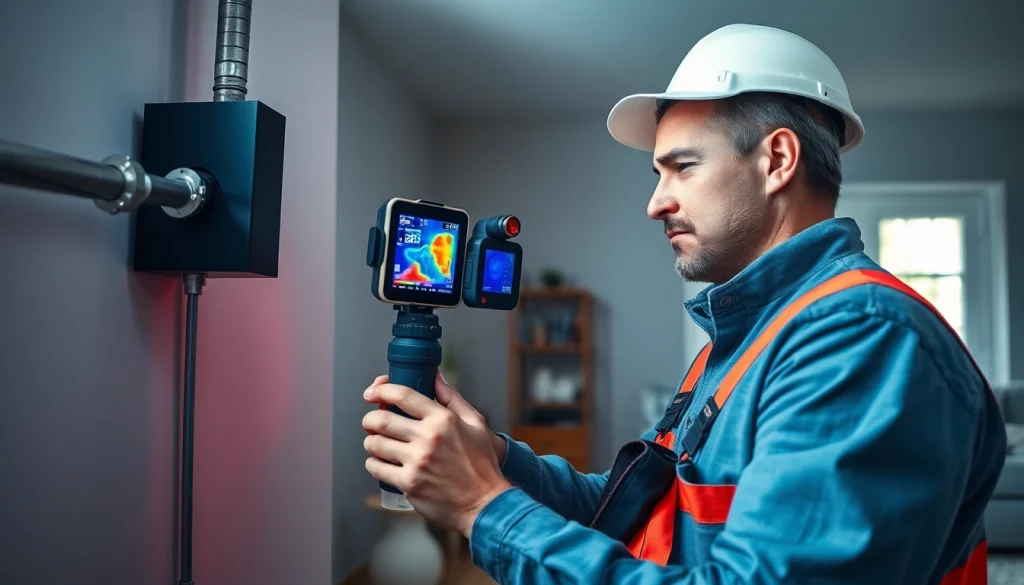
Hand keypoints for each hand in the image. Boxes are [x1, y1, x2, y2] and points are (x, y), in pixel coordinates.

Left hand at [362, 373, 511, 535]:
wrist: (485, 504)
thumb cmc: (482, 465)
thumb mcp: (476, 424)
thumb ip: (452, 398)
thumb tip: (435, 377)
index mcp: (443, 419)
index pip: (403, 395)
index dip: (381, 389)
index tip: (373, 392)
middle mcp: (428, 438)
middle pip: (381, 419)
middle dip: (370, 419)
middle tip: (372, 423)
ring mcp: (417, 461)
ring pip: (374, 443)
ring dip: (371, 442)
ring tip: (379, 445)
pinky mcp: (409, 483)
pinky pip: (376, 468)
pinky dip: (374, 464)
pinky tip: (383, 464)